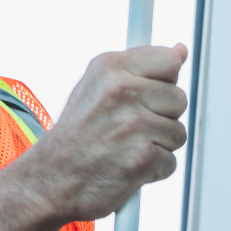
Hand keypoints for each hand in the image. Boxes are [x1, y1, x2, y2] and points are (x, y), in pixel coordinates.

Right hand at [20, 44, 187, 222]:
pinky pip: (170, 161)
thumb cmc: (74, 137)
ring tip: (124, 146)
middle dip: (160, 116)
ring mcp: (133, 124)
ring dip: (157, 144)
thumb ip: (139, 69)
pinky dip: (152, 169)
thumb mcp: (96, 87)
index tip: (145, 93)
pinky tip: (126, 165)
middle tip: (126, 127)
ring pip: (177, 132)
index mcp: (109, 68)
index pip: (168, 60)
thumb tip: (179, 51)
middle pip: (178, 98)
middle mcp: (122, 91)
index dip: (161, 80)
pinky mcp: (144, 157)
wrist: (50, 178)